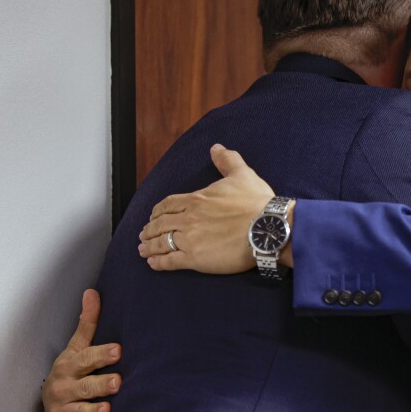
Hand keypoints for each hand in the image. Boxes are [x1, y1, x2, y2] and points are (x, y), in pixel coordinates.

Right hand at [41, 289, 121, 411]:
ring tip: (107, 411)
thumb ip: (87, 323)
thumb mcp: (76, 347)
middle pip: (84, 386)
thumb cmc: (71, 369)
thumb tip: (92, 291)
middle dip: (100, 385)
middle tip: (118, 382)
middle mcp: (65, 387)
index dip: (101, 355)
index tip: (118, 351)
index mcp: (70, 365)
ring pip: (79, 411)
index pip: (86, 358)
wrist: (49, 399)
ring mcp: (63, 409)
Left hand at [139, 144, 277, 272]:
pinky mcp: (196, 259)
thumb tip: (216, 148)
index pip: (168, 205)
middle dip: (149, 230)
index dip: (158, 211)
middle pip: (160, 224)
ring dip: (150, 246)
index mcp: (196, 199)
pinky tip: (153, 264)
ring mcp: (190, 239)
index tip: (153, 216)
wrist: (267, 227)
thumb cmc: (257, 202)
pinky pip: (170, 261)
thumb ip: (227, 160)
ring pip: (162, 242)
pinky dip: (159, 263)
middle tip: (143, 234)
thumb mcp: (242, 174)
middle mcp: (188, 219)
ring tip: (143, 250)